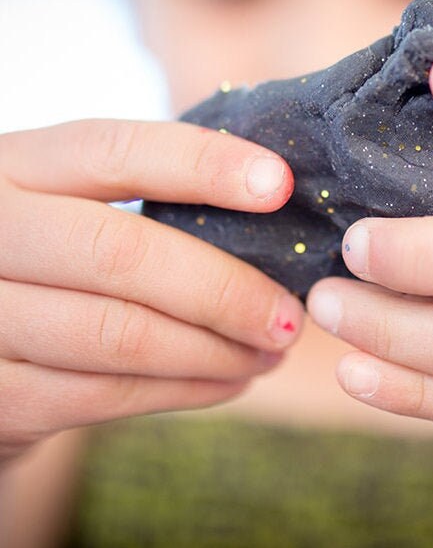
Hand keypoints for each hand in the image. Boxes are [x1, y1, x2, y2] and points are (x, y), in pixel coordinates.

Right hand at [0, 119, 302, 463]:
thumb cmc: (51, 268)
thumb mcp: (69, 212)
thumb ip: (142, 204)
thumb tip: (272, 207)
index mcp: (14, 168)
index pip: (114, 151)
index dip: (203, 165)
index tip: (281, 185)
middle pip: (122, 253)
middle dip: (225, 289)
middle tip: (290, 315)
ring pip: (122, 334)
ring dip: (217, 350)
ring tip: (272, 352)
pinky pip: (109, 395)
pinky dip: (187, 390)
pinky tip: (231, 380)